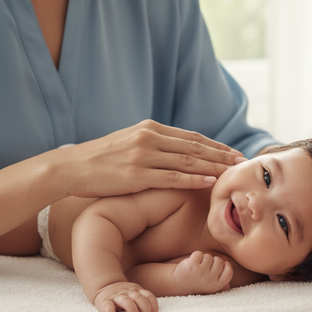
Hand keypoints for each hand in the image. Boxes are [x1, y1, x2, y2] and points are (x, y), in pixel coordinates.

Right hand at [53, 120, 245, 198]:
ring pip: (188, 162)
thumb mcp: (127, 142)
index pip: (192, 137)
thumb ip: (151, 144)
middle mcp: (149, 138)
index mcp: (150, 128)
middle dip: (222, 155)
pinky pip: (173, 178)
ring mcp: (143, 156)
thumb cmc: (98, 160)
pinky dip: (195, 180)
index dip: (216, 145)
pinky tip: (210, 183)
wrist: (69, 168)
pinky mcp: (136, 175)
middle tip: (242, 162)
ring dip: (214, 167)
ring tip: (233, 173)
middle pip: (196, 147)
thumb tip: (174, 151)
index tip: (233, 152)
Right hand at [92, 281, 158, 311]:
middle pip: (139, 298)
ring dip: (132, 309)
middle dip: (145, 307)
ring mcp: (117, 296)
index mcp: (137, 290)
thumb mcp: (134, 293)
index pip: (148, 295)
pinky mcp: (105, 301)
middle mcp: (128, 292)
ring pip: (126, 301)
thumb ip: (142, 300)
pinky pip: (109, 307)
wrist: (105, 286)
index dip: (153, 304)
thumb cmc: (124, 295)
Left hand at [173, 251, 232, 294]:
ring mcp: (200, 272)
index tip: (219, 266)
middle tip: (205, 267)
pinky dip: (195, 255)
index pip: (229, 272)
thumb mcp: (209, 287)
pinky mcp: (191, 266)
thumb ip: (219, 285)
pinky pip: (199, 254)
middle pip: (219, 261)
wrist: (177, 284)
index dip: (226, 266)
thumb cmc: (196, 283)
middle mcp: (209, 280)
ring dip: (203, 258)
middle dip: (213, 261)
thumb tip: (228, 287)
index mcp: (216, 285)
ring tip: (198, 266)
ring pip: (209, 256)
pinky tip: (192, 263)